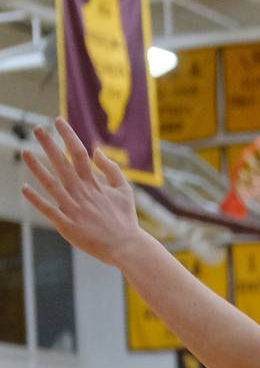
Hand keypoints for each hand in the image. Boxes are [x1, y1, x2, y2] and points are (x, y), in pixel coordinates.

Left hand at [20, 118, 148, 267]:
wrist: (126, 246)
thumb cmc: (125, 218)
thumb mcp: (124, 190)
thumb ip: (111, 169)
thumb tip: (97, 151)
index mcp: (94, 184)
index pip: (79, 154)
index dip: (68, 136)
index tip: (58, 121)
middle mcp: (82, 193)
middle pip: (62, 164)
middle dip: (49, 145)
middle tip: (37, 128)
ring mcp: (73, 209)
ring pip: (51, 184)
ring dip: (37, 168)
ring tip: (25, 152)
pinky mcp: (66, 225)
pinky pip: (48, 210)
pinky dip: (36, 199)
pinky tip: (25, 188)